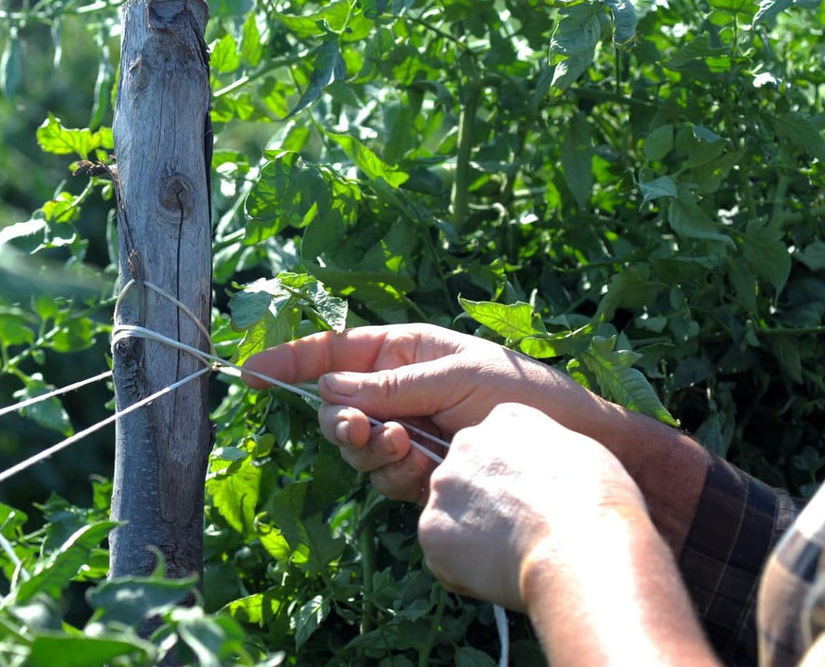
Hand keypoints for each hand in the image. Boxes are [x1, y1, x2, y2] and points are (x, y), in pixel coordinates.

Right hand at [241, 324, 610, 502]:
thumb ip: (390, 386)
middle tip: (364, 433)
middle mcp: (398, 389)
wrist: (572, 446)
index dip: (291, 359)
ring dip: (371, 450)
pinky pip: (382, 474)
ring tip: (409, 451)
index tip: (252, 371)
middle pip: (335, 405)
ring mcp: (406, 429)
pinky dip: (393, 475)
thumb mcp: (455, 376)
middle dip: (340, 422)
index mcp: (404, 350)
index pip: (334, 350)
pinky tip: (423, 470)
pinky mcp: (419, 469)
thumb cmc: (523, 394)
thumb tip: (329, 390)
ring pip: (354, 444)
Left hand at [417, 403, 649, 611]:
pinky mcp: (431, 528)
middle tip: (522, 531)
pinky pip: (444, 552)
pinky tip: (500, 572)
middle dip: (487, 504)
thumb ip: (545, 452)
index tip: (534, 499)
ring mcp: (444, 485)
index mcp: (506, 419)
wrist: (583, 549)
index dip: (515, 479)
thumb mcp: (581, 453)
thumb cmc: (598, 505)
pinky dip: (465, 568)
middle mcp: (465, 442)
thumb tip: (536, 471)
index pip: (496, 446)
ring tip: (515, 553)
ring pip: (453, 514)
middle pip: (468, 477)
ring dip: (474, 535)